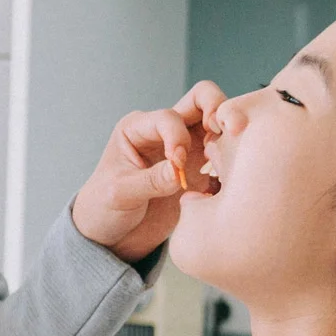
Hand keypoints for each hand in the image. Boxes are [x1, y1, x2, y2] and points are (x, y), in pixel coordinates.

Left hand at [69, 81, 223, 262]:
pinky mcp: (200, 170)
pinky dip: (232, 160)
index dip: (178, 138)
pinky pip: (224, 155)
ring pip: (217, 123)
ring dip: (228, 135)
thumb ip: (150, 181)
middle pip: (201, 99)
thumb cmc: (103, 208)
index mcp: (137, 128)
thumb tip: (179, 172)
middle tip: (228, 132)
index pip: (169, 117)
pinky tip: (229, 179)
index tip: (177, 165)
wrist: (112, 236)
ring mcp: (186, 148)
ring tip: (230, 158)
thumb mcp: (119, 194)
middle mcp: (164, 131)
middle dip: (218, 109)